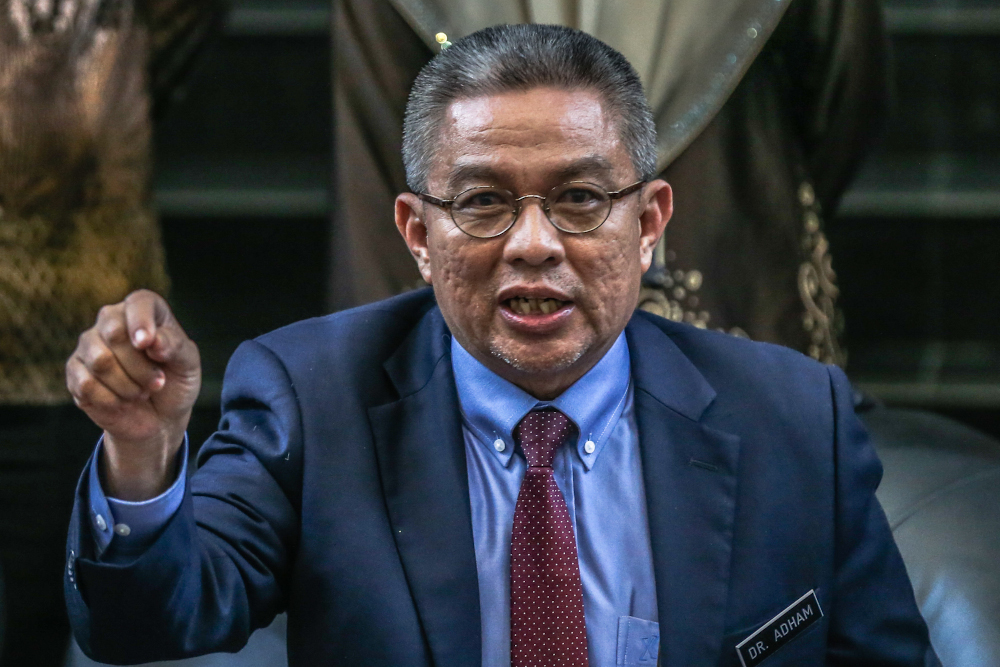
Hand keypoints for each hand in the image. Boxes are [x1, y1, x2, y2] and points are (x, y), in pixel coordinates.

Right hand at [66, 290, 200, 499]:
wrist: (159, 417)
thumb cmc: (175, 381)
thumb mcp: (188, 364)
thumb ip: (174, 346)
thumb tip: (152, 340)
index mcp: (143, 311)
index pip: (139, 302)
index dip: (141, 321)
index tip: (146, 343)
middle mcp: (111, 321)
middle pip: (115, 334)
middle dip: (141, 367)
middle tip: (157, 382)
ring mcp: (89, 345)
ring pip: (100, 361)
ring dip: (128, 386)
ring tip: (141, 392)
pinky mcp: (75, 371)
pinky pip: (86, 384)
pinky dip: (112, 400)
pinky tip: (122, 402)